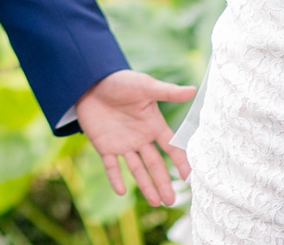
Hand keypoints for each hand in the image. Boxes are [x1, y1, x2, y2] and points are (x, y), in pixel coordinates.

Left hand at [74, 68, 195, 205]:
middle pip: (155, 164)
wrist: (90, 80)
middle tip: (172, 201)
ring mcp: (122, 144)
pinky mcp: (104, 146)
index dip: (180, 161)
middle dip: (163, 182)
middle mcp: (140, 138)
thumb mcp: (145, 86)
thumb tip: (193, 90)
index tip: (190, 178)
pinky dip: (116, 178)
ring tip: (157, 202)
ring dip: (146, 186)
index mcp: (152, 125)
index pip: (171, 147)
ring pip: (137, 169)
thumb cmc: (120, 81)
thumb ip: (167, 92)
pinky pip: (111, 166)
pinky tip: (121, 192)